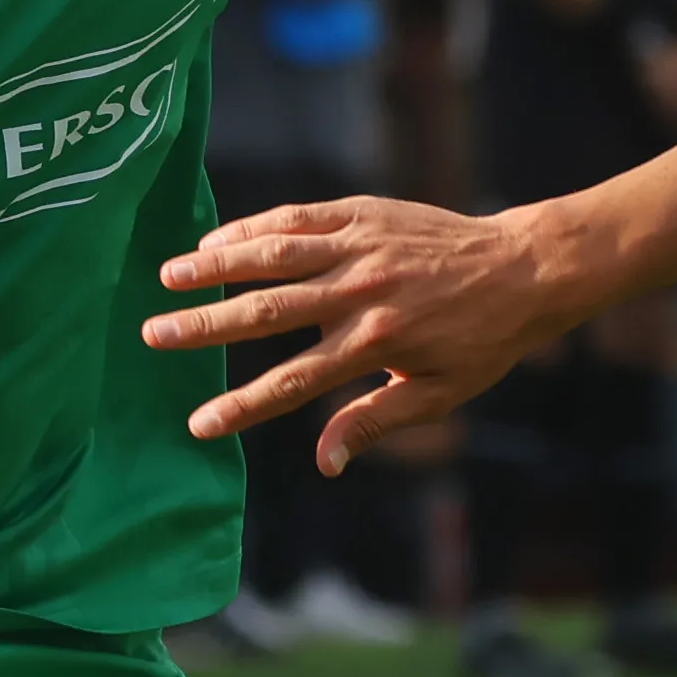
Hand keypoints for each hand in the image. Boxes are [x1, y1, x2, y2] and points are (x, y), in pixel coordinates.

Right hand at [147, 196, 579, 468]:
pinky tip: (217, 240)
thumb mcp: (438, 393)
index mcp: (375, 345)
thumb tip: (323, 463)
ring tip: (168, 276)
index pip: (294, 382)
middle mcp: (361, 295)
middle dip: (205, 326)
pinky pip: (298, 218)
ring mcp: (360, 248)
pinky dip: (254, 227)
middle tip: (154, 335)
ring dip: (217, 266)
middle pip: (267, 313)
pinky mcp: (364, 213)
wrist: (523, 267)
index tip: (198, 424)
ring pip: (275, 256)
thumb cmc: (481, 340)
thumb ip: (374, 421)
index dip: (243, 406)